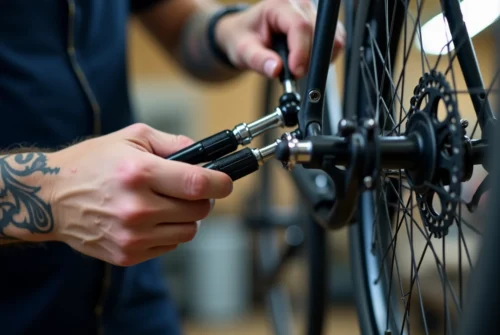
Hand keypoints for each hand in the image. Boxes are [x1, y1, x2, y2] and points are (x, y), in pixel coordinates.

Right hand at [48, 123, 232, 265]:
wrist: (50, 198)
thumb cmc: (90, 163)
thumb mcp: (131, 137)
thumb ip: (173, 143)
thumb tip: (205, 154)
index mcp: (139, 173)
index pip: (197, 184)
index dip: (221, 183)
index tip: (226, 182)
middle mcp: (136, 208)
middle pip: (198, 210)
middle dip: (202, 198)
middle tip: (190, 189)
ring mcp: (132, 236)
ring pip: (188, 231)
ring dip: (186, 217)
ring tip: (167, 203)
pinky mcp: (127, 254)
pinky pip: (170, 245)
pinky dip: (169, 232)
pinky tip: (151, 218)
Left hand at [215, 0, 345, 77]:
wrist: (246, 34)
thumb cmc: (244, 38)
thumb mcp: (243, 50)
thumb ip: (258, 60)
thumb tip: (275, 70)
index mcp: (279, 5)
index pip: (300, 26)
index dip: (301, 51)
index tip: (296, 72)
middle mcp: (300, 5)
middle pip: (318, 33)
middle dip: (309, 58)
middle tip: (295, 74)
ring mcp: (313, 13)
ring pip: (331, 38)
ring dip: (318, 59)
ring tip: (298, 67)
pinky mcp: (320, 26)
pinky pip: (334, 42)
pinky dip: (324, 58)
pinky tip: (307, 63)